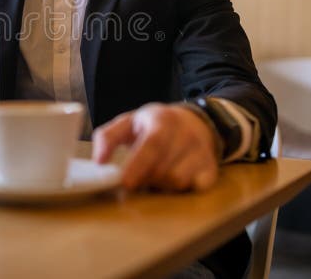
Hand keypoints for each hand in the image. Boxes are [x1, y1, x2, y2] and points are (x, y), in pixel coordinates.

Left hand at [92, 103, 218, 191]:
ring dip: (161, 185)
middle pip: (163, 169)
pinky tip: (173, 178)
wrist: (194, 122)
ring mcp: (202, 151)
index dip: (139, 165)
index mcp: (162, 120)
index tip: (126, 183)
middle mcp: (186, 134)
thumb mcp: (128, 123)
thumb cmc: (153, 125)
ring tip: (155, 174)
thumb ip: (108, 137)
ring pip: (178, 181)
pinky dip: (180, 189)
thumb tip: (98, 162)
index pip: (153, 144)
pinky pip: (194, 188)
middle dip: (145, 178)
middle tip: (136, 176)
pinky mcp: (211, 168)